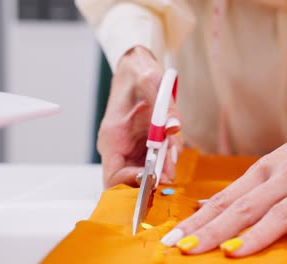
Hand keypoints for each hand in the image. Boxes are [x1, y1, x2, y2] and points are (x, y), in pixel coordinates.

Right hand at [97, 46, 182, 188]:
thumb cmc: (138, 75)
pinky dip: (165, 162)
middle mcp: (119, 148)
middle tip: (170, 170)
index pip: (113, 177)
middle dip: (152, 179)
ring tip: (172, 154)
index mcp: (112, 138)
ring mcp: (131, 150)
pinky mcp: (143, 147)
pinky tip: (172, 149)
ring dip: (161, 171)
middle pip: (130, 181)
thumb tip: (173, 128)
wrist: (137, 69)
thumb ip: (164, 107)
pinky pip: (154, 164)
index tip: (154, 175)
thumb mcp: (152, 83)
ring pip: (145, 175)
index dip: (132, 183)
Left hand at [161, 89, 286, 257]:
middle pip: (245, 208)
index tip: (174, 238)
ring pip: (282, 212)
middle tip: (187, 249)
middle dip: (213, 231)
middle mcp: (286, 176)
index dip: (199, 221)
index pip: (226, 200)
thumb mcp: (275, 161)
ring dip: (256, 235)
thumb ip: (246, 188)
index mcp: (265, 170)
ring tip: (232, 254)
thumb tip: (208, 203)